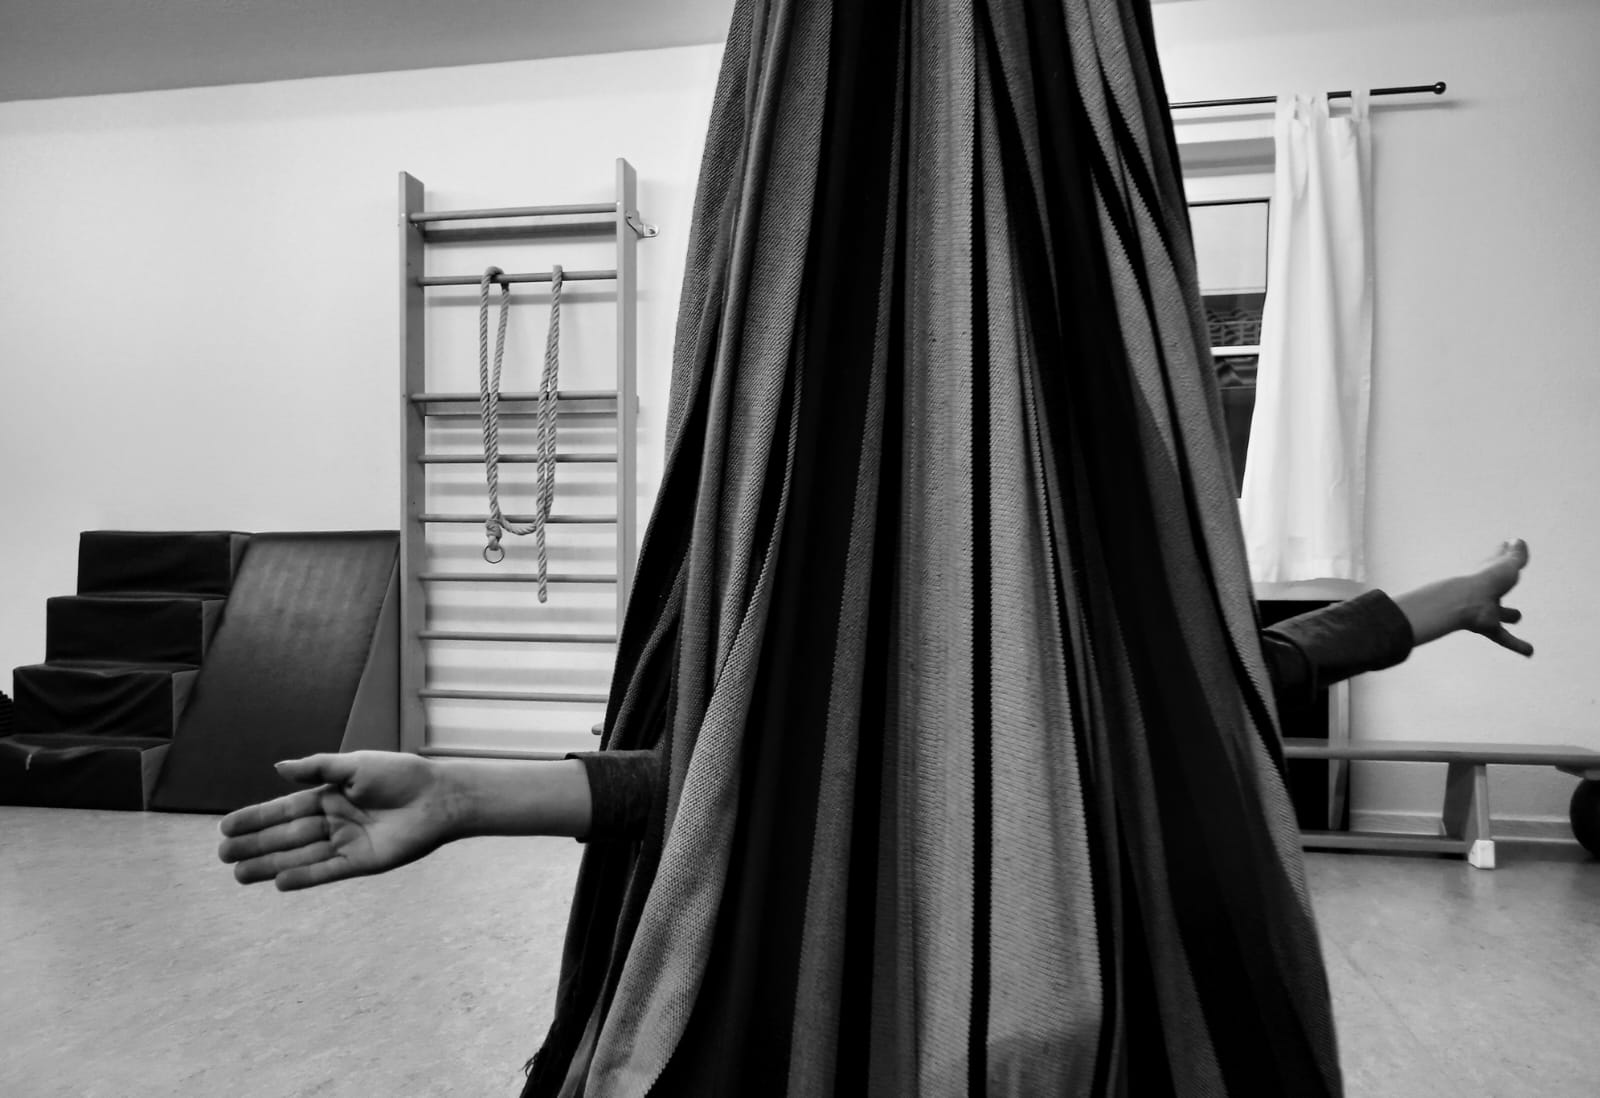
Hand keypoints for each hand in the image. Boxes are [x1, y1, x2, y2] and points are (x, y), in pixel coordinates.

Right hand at [217, 751, 457, 890]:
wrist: (439, 797)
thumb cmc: (401, 775)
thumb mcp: (355, 766)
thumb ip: (317, 768)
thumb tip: (277, 768)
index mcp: (330, 796)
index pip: (284, 810)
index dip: (255, 819)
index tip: (225, 828)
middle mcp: (334, 822)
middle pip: (287, 836)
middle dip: (255, 845)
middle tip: (223, 856)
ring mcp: (346, 843)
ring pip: (300, 856)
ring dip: (270, 865)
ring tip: (238, 874)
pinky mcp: (362, 862)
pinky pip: (326, 871)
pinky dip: (303, 877)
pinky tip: (278, 882)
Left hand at [1459, 539, 1532, 656]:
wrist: (1464, 603)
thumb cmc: (1486, 580)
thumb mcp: (1506, 565)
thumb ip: (1515, 555)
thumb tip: (1517, 541)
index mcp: (1490, 574)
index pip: (1499, 562)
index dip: (1504, 555)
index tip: (1506, 547)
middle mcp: (1487, 591)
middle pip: (1497, 588)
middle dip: (1501, 586)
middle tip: (1506, 586)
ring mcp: (1486, 609)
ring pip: (1500, 613)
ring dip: (1508, 615)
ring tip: (1516, 617)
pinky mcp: (1487, 627)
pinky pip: (1504, 637)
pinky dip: (1517, 645)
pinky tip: (1530, 652)